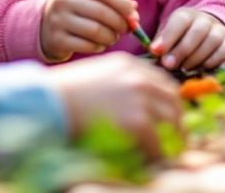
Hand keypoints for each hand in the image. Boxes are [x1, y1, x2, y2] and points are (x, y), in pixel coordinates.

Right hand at [40, 0, 135, 61]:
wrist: (44, 25)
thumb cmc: (76, 10)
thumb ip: (112, 2)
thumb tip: (134, 14)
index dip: (123, 4)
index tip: (133, 14)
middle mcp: (63, 0)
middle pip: (102, 12)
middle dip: (120, 23)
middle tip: (125, 29)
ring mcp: (58, 20)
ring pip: (96, 31)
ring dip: (111, 37)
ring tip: (113, 37)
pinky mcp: (57, 40)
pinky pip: (87, 45)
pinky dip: (99, 47)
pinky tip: (99, 44)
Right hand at [46, 53, 181, 158]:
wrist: (48, 102)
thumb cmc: (64, 93)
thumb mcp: (96, 76)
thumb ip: (117, 83)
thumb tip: (131, 104)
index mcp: (128, 64)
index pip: (162, 81)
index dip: (167, 101)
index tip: (168, 116)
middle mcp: (138, 77)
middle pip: (173, 99)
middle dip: (176, 120)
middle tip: (174, 138)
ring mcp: (139, 97)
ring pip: (171, 121)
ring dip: (171, 138)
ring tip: (166, 153)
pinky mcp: (137, 121)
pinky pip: (157, 142)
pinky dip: (156, 154)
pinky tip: (149, 160)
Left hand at [149, 8, 224, 71]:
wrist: (209, 33)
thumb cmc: (183, 39)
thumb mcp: (170, 36)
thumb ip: (162, 43)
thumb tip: (155, 51)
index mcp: (188, 15)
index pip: (180, 21)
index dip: (169, 37)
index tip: (157, 52)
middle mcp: (207, 21)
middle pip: (198, 31)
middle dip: (183, 50)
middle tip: (170, 65)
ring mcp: (223, 31)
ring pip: (215, 41)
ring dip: (200, 58)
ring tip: (187, 69)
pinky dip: (221, 61)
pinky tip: (209, 70)